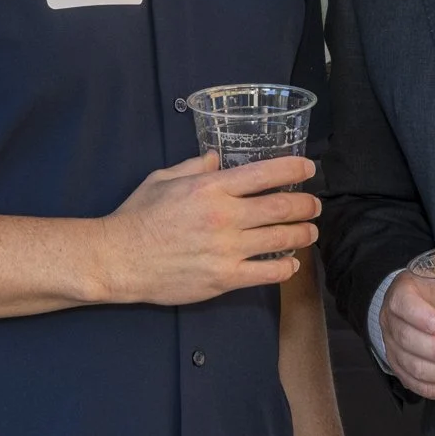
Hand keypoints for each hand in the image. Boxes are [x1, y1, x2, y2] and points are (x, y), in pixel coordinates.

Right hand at [96, 152, 319, 306]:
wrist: (119, 259)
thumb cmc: (137, 216)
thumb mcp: (162, 179)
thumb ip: (193, 167)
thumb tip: (215, 158)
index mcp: (210, 188)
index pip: (265, 173)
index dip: (294, 168)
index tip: (309, 168)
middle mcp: (224, 216)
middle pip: (281, 207)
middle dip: (306, 205)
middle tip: (315, 204)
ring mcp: (226, 249)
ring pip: (280, 240)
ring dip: (302, 234)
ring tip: (310, 232)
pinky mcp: (224, 277)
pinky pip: (266, 273)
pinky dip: (285, 268)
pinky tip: (291, 264)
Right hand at [379, 271, 434, 399]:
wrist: (412, 305)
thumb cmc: (434, 291)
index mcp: (402, 294)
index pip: (404, 304)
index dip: (420, 316)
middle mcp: (391, 322)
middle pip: (409, 341)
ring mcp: (393, 348)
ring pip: (415, 368)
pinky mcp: (401, 370)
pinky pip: (419, 386)